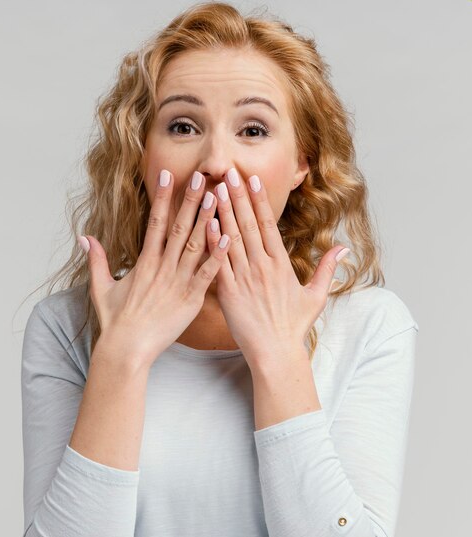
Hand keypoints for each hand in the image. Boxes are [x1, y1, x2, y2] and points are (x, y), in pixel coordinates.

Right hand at [78, 169, 230, 365]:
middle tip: (203, 176)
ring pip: (194, 245)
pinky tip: (228, 238)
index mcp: (144, 262)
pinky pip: (206, 274)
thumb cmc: (115, 322)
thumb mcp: (101, 287)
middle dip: (190, 200)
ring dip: (207, 220)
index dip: (162, 197)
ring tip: (219, 197)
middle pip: (178, 227)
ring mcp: (177, 282)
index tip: (168, 175)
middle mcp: (161, 267)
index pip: (154, 222)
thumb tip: (85, 238)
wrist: (126, 349)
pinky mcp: (190, 299)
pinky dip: (217, 255)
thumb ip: (97, 260)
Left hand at [205, 167, 349, 366]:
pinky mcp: (228, 292)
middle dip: (237, 195)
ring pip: (231, 238)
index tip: (252, 179)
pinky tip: (205, 223)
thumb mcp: (316, 297)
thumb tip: (343, 248)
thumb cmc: (294, 327)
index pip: (268, 224)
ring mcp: (244, 278)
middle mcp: (262, 266)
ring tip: (215, 188)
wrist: (275, 352)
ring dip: (223, 211)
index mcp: (281, 264)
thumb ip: (327, 269)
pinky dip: (211, 242)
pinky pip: (218, 262)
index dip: (259, 199)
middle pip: (247, 224)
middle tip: (228, 172)